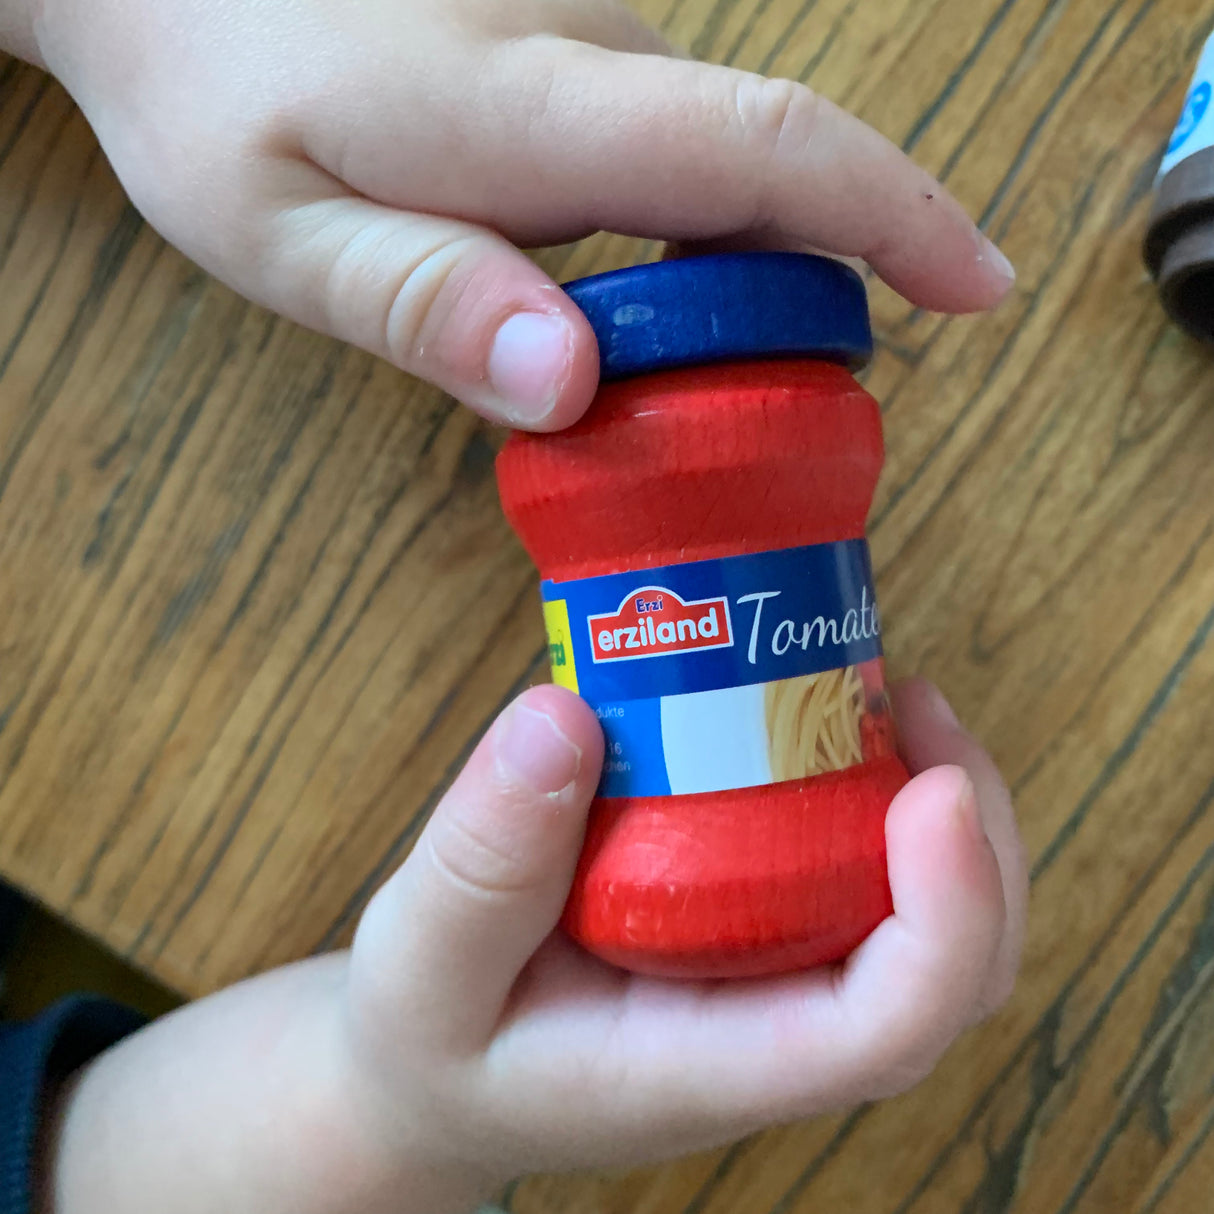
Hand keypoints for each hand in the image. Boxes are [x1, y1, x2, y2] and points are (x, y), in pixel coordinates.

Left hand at [20, 0, 1013, 431]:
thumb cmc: (209, 95)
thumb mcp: (283, 234)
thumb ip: (424, 302)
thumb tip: (567, 382)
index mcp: (526, 109)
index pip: (766, 148)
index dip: (895, 217)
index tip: (978, 289)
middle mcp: (587, 55)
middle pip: (768, 169)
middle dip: (824, 287)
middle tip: (795, 410)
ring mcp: (587, 41)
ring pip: (718, 166)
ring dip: (747, 275)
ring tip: (695, 378)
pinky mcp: (571, 51)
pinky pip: (671, 150)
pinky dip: (691, 238)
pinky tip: (627, 301)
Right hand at [48, 679, 1025, 1213]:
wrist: (434, 1074)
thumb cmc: (433, 1040)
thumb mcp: (422, 963)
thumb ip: (480, 865)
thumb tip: (560, 716)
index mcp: (710, 1067)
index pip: (886, 1027)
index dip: (946, 912)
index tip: (931, 786)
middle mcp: (774, 1034)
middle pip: (954, 973)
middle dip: (976, 845)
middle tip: (915, 705)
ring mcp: (777, 987)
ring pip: (930, 929)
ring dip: (942, 809)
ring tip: (887, 692)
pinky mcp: (760, 938)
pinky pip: (861, 881)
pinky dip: (875, 798)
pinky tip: (822, 720)